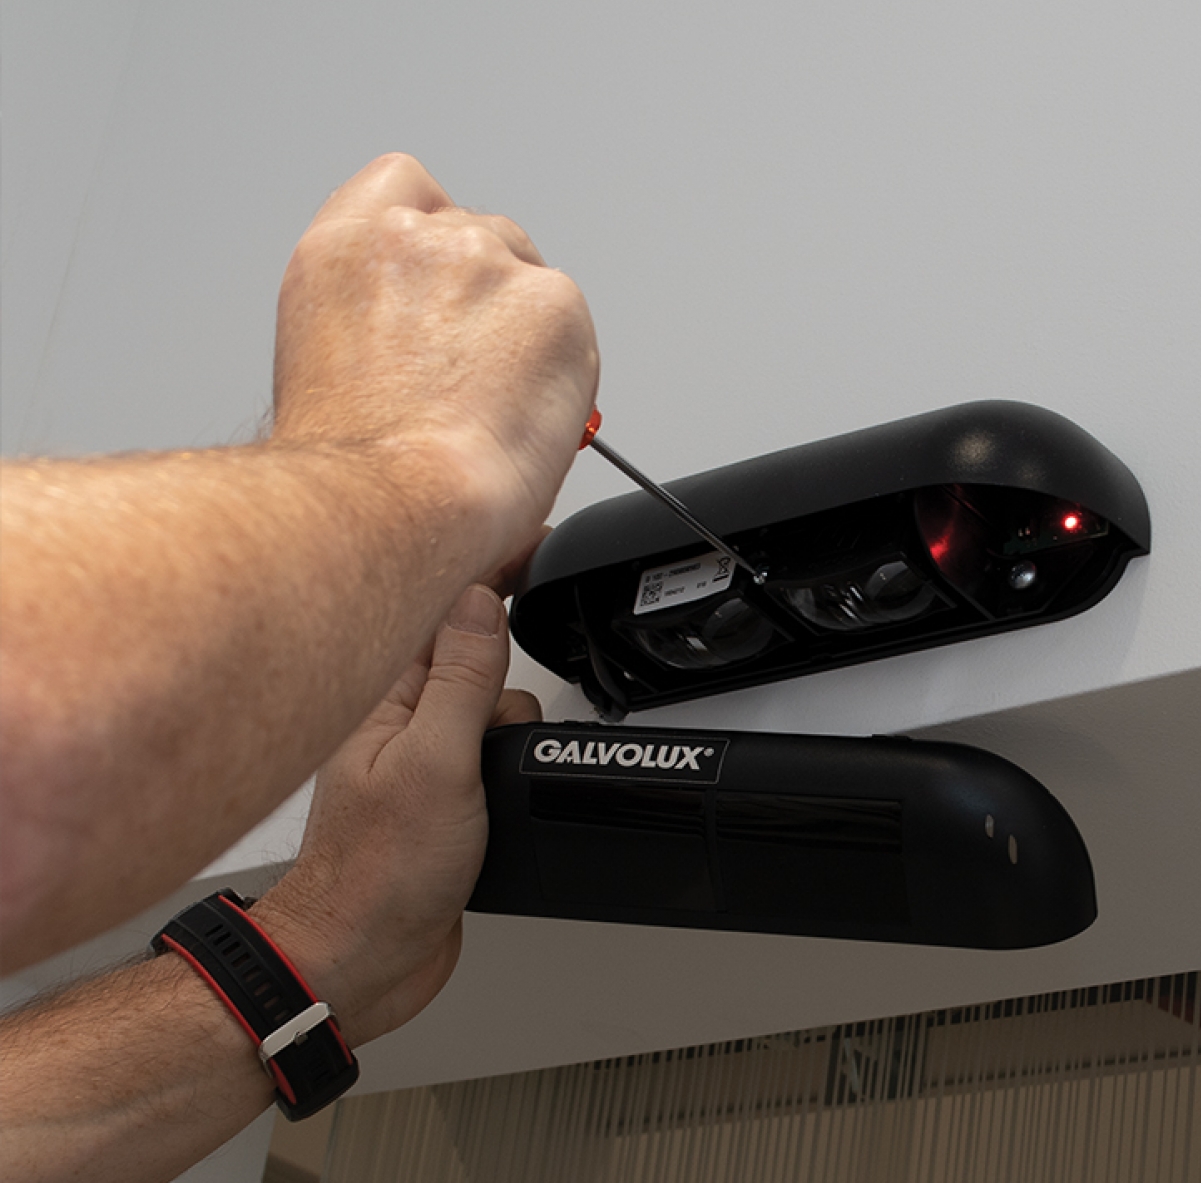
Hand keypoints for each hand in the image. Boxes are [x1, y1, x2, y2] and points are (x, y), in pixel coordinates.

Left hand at [253, 584, 537, 1044]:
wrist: (361, 959)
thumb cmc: (376, 875)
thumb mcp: (435, 762)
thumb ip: (460, 679)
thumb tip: (478, 598)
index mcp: (388, 698)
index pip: (441, 607)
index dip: (488, 564)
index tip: (534, 536)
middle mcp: (400, 722)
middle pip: (463, 642)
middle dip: (505, 614)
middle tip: (543, 571)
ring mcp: (419, 760)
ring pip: (481, 699)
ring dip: (514, 694)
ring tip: (534, 690)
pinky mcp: (439, 798)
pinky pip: (482, 747)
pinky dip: (511, 741)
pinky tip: (521, 751)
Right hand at [270, 153, 598, 575]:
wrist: (391, 498)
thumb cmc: (353, 465)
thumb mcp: (324, 363)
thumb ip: (375, 320)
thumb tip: (417, 347)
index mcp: (340, 250)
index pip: (403, 186)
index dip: (434, 234)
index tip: (442, 288)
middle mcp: (409, 239)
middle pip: (484, 237)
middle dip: (491, 300)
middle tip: (480, 376)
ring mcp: (484, 262)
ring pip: (533, 278)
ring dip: (529, 333)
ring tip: (498, 405)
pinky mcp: (551, 300)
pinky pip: (574, 327)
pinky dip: (566, 370)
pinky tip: (530, 414)